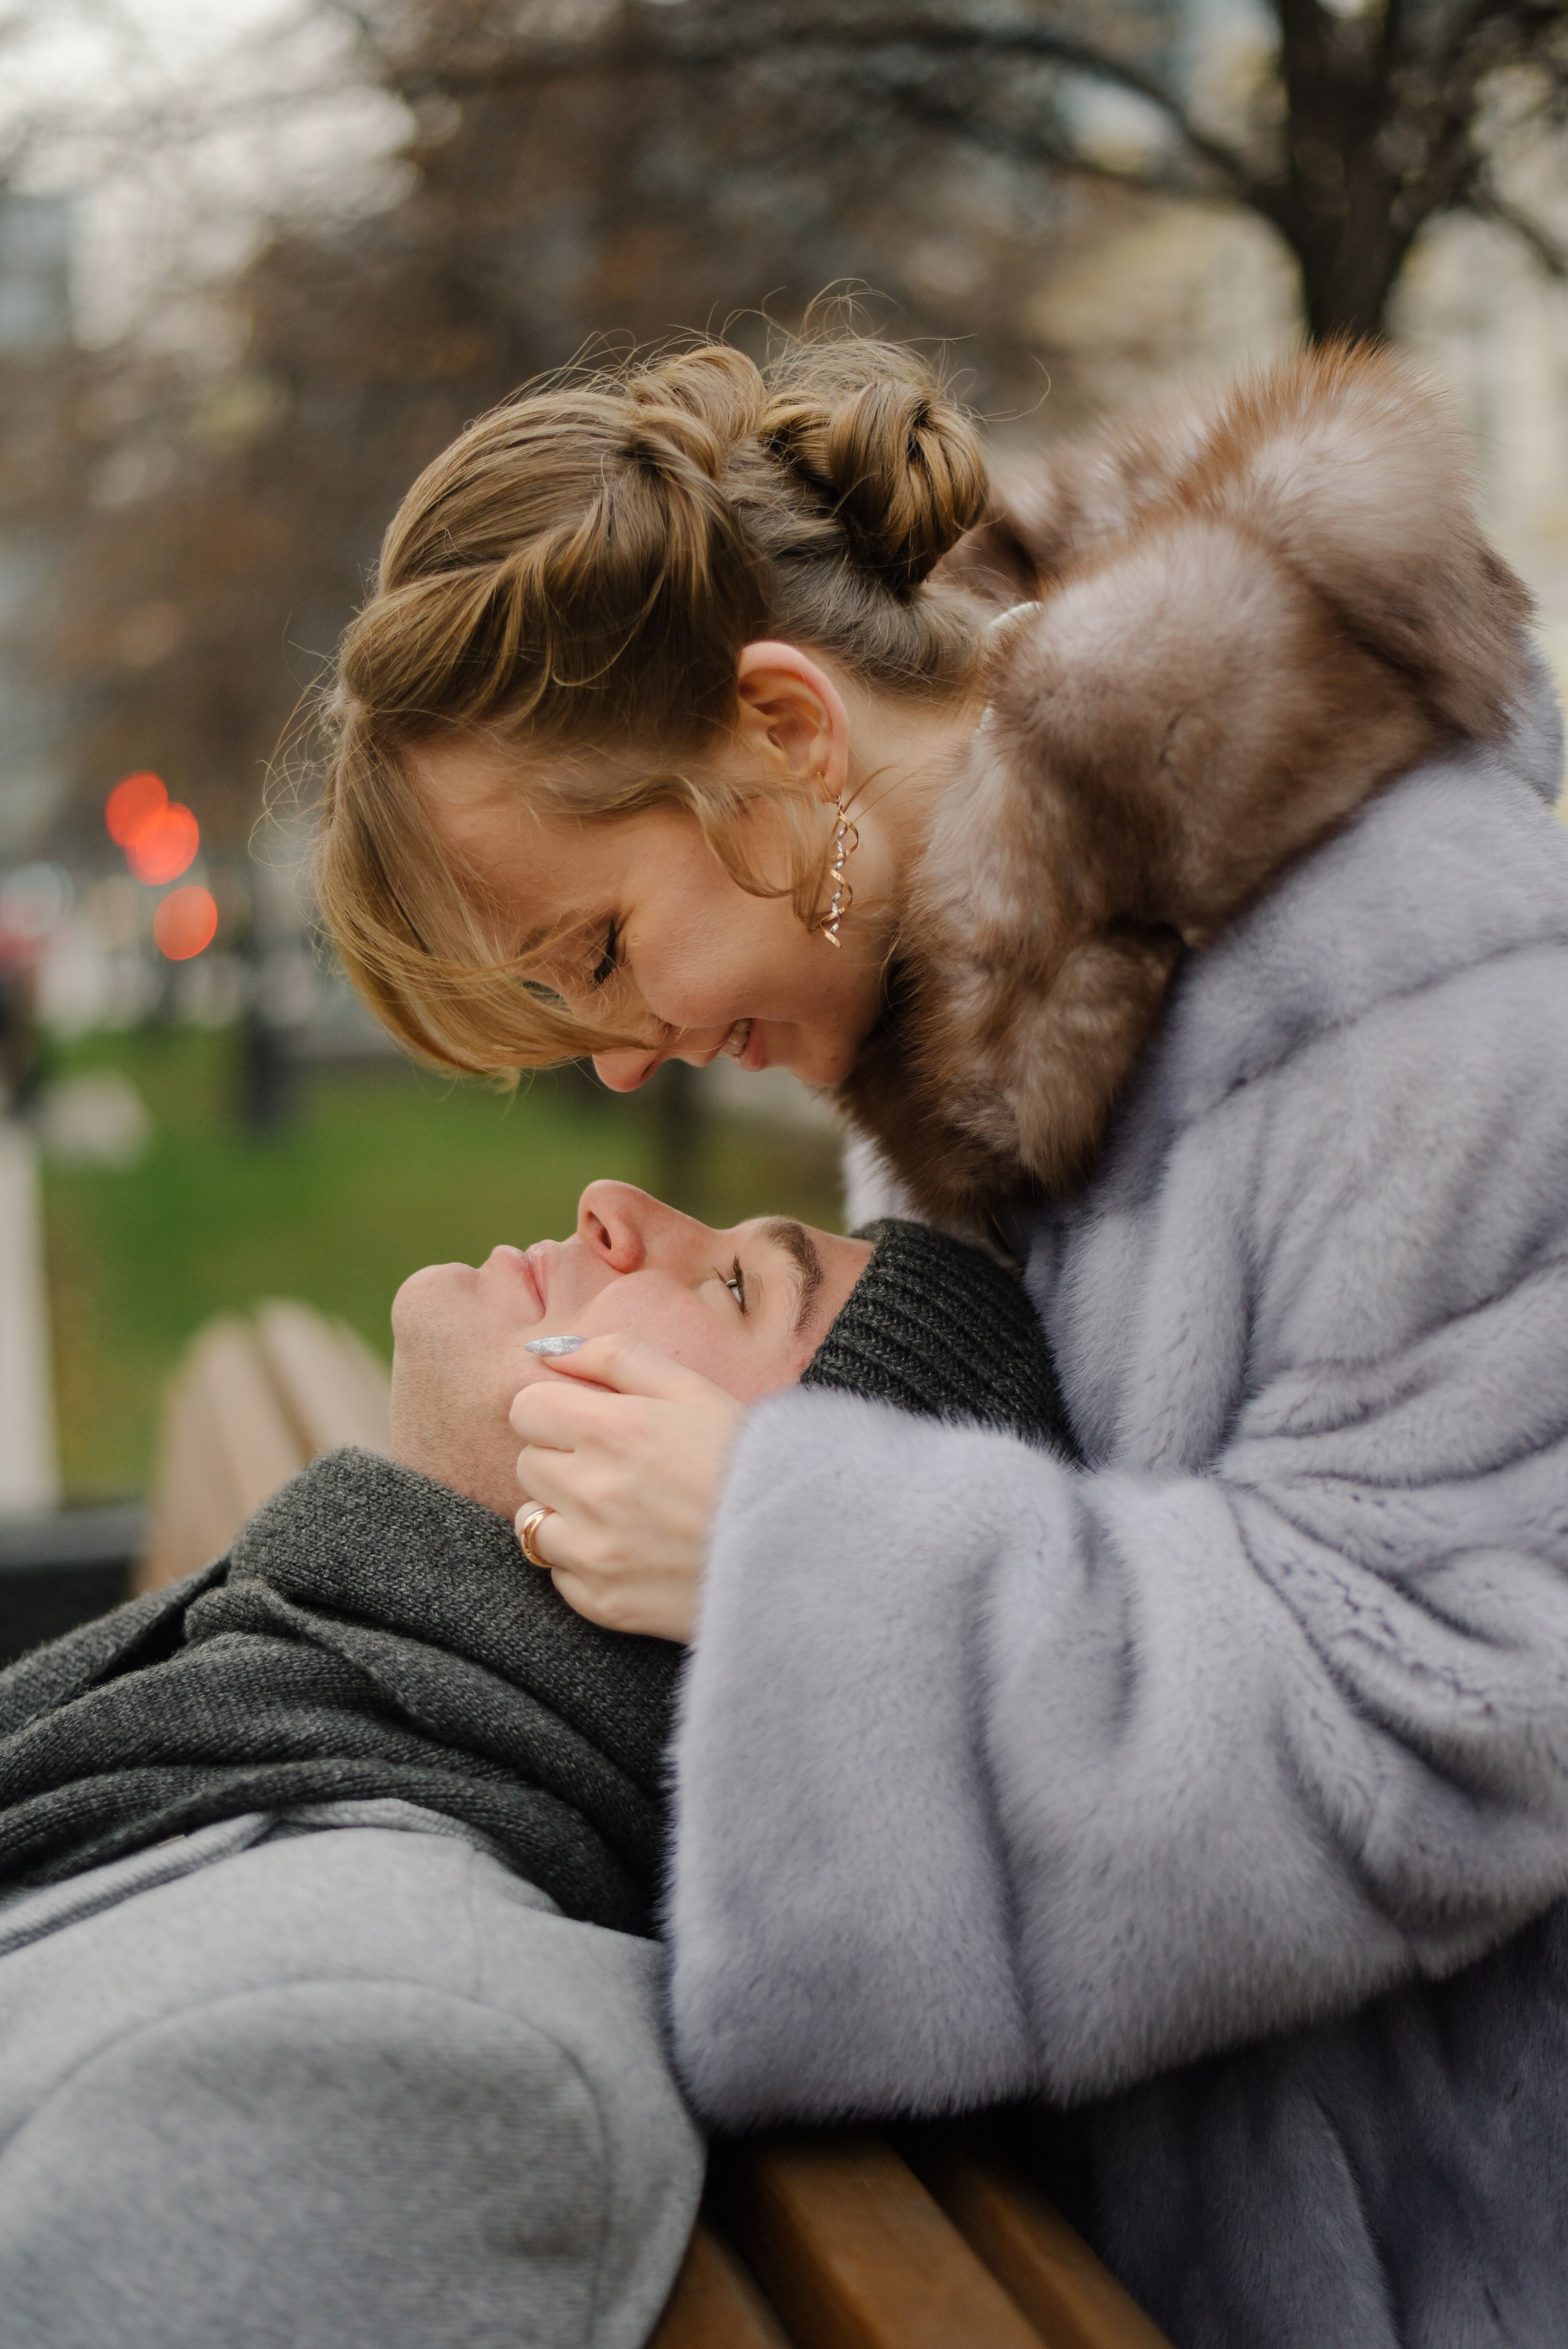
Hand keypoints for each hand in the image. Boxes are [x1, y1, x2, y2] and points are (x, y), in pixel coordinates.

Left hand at [510, 1334, 745, 1641]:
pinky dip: (583, 1561)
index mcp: (613, 1430)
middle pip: (527, 1464)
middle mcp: (593, 1492)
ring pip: (531, 1522)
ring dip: (563, 1512)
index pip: (526, 1409)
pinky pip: (558, 1574)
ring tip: (621, 1511)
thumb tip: (548, 1349)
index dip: (556, 1410)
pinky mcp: (602, 1603)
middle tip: (618, 1466)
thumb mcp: (693, 1389)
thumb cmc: (750, 1461)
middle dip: (562, 1458)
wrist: (801, 1550)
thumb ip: (616, 1357)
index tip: (590, 1421)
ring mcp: (594, 1554)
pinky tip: (632, 1550)